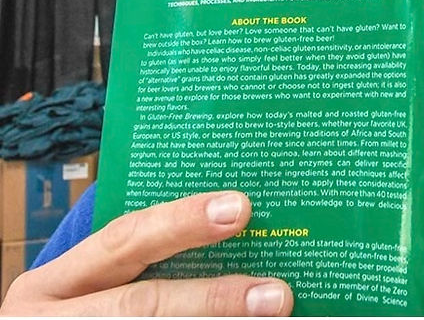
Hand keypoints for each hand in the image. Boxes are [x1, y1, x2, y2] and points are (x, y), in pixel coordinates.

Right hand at [0, 191, 292, 315]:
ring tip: (274, 317)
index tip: (241, 208)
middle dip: (214, 300)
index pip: (124, 239)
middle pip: (143, 307)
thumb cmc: (73, 314)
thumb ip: (140, 259)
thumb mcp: (81, 287)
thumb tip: (233, 226)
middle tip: (278, 294)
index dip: (182, 221)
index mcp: (52, 286)